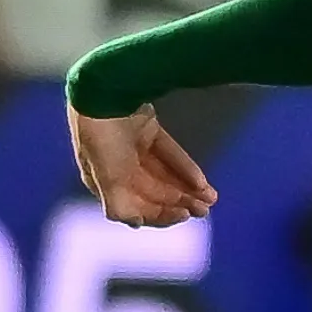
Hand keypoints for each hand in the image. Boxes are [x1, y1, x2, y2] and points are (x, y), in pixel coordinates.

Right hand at [70, 103, 217, 226]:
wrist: (106, 88)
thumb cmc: (101, 137)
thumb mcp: (108, 178)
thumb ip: (119, 205)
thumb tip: (135, 223)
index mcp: (101, 180)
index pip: (134, 206)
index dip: (160, 215)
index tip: (184, 217)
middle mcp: (114, 165)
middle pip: (152, 191)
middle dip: (179, 202)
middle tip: (206, 210)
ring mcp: (130, 145)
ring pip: (162, 173)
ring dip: (186, 187)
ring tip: (211, 197)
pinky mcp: (145, 126)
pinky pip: (167, 152)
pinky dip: (183, 166)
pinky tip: (201, 179)